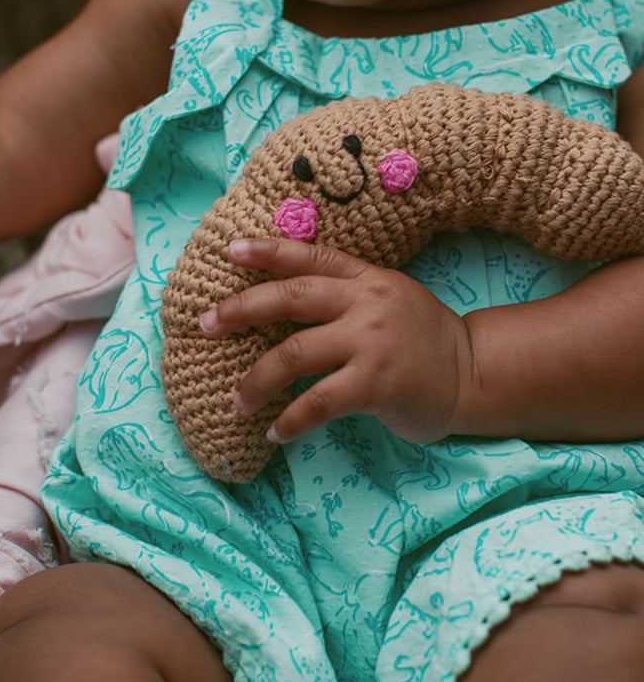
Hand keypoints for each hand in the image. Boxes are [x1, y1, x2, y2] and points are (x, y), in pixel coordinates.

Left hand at [198, 237, 476, 444]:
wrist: (475, 374)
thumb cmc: (422, 339)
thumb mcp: (387, 298)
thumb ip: (345, 294)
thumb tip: (282, 300)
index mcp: (365, 278)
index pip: (310, 256)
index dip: (268, 251)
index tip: (231, 249)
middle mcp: (365, 303)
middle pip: (290, 297)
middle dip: (241, 309)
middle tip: (206, 324)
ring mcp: (371, 342)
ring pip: (295, 355)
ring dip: (257, 380)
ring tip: (238, 400)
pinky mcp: (377, 383)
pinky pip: (319, 402)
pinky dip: (291, 420)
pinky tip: (275, 433)